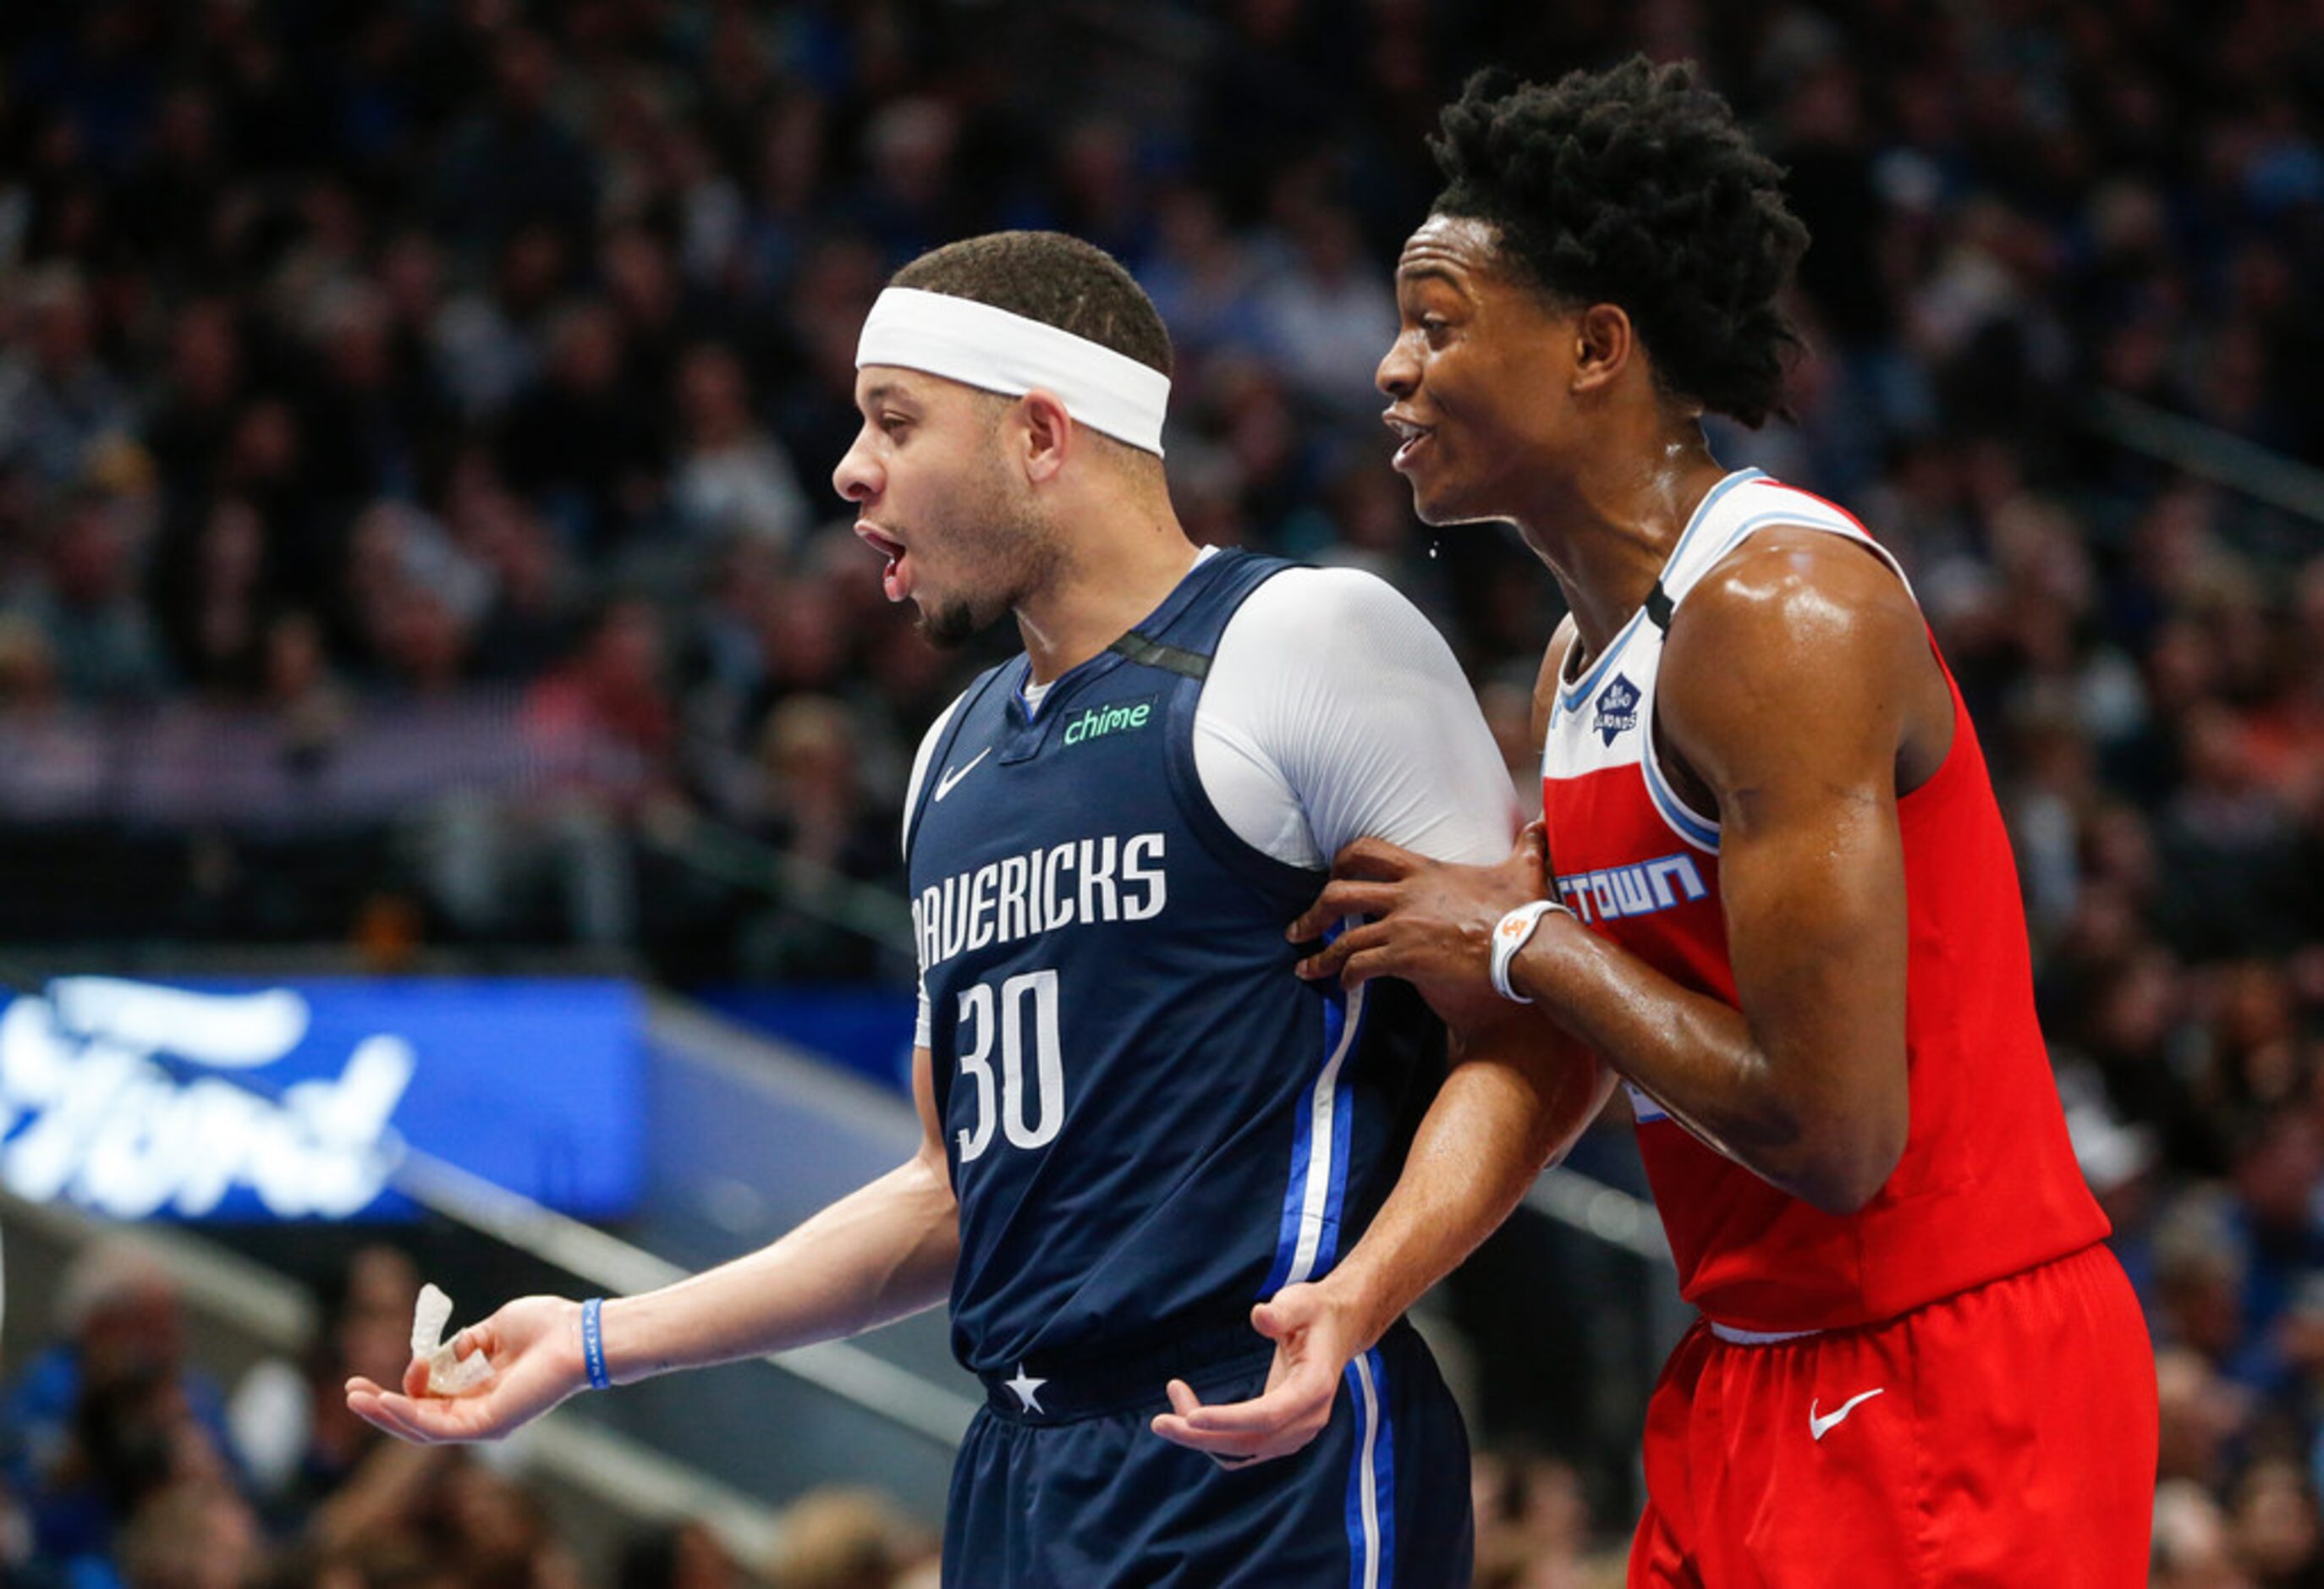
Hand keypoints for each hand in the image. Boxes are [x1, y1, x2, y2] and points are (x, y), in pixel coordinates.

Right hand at [345, 1295, 585, 1444]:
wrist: (576, 1335)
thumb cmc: (547, 1328)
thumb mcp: (493, 1330)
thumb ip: (462, 1344)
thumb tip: (439, 1353)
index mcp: (482, 1390)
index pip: (434, 1398)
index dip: (414, 1380)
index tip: (415, 1357)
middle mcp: (480, 1411)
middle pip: (420, 1417)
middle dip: (384, 1405)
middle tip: (351, 1390)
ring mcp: (482, 1422)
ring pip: (421, 1426)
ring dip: (385, 1412)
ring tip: (355, 1398)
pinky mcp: (485, 1426)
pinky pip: (436, 1426)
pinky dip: (407, 1414)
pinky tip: (384, 1402)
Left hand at [1148, 1282, 1363, 1467]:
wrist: (1336, 1330)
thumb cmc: (1314, 1312)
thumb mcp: (1301, 1301)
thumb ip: (1282, 1311)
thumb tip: (1259, 1316)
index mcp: (1314, 1387)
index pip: (1269, 1415)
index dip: (1229, 1419)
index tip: (1191, 1416)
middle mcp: (1308, 1419)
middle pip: (1250, 1442)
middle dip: (1201, 1436)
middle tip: (1159, 1422)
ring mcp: (1296, 1433)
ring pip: (1242, 1451)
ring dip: (1202, 1439)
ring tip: (1170, 1407)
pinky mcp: (1282, 1434)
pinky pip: (1243, 1449)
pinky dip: (1214, 1438)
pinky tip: (1189, 1414)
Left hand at [1288, 824, 1552, 1024]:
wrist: (1528, 945)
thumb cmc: (1526, 910)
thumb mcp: (1524, 868)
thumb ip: (1528, 844)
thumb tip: (1543, 824)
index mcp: (1425, 870)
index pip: (1368, 851)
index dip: (1343, 861)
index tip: (1333, 875)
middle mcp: (1405, 895)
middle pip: (1339, 893)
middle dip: (1313, 911)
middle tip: (1299, 927)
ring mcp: (1403, 926)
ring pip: (1344, 938)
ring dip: (1321, 954)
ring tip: (1306, 968)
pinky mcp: (1406, 957)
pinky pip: (1361, 966)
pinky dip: (1347, 976)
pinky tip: (1344, 985)